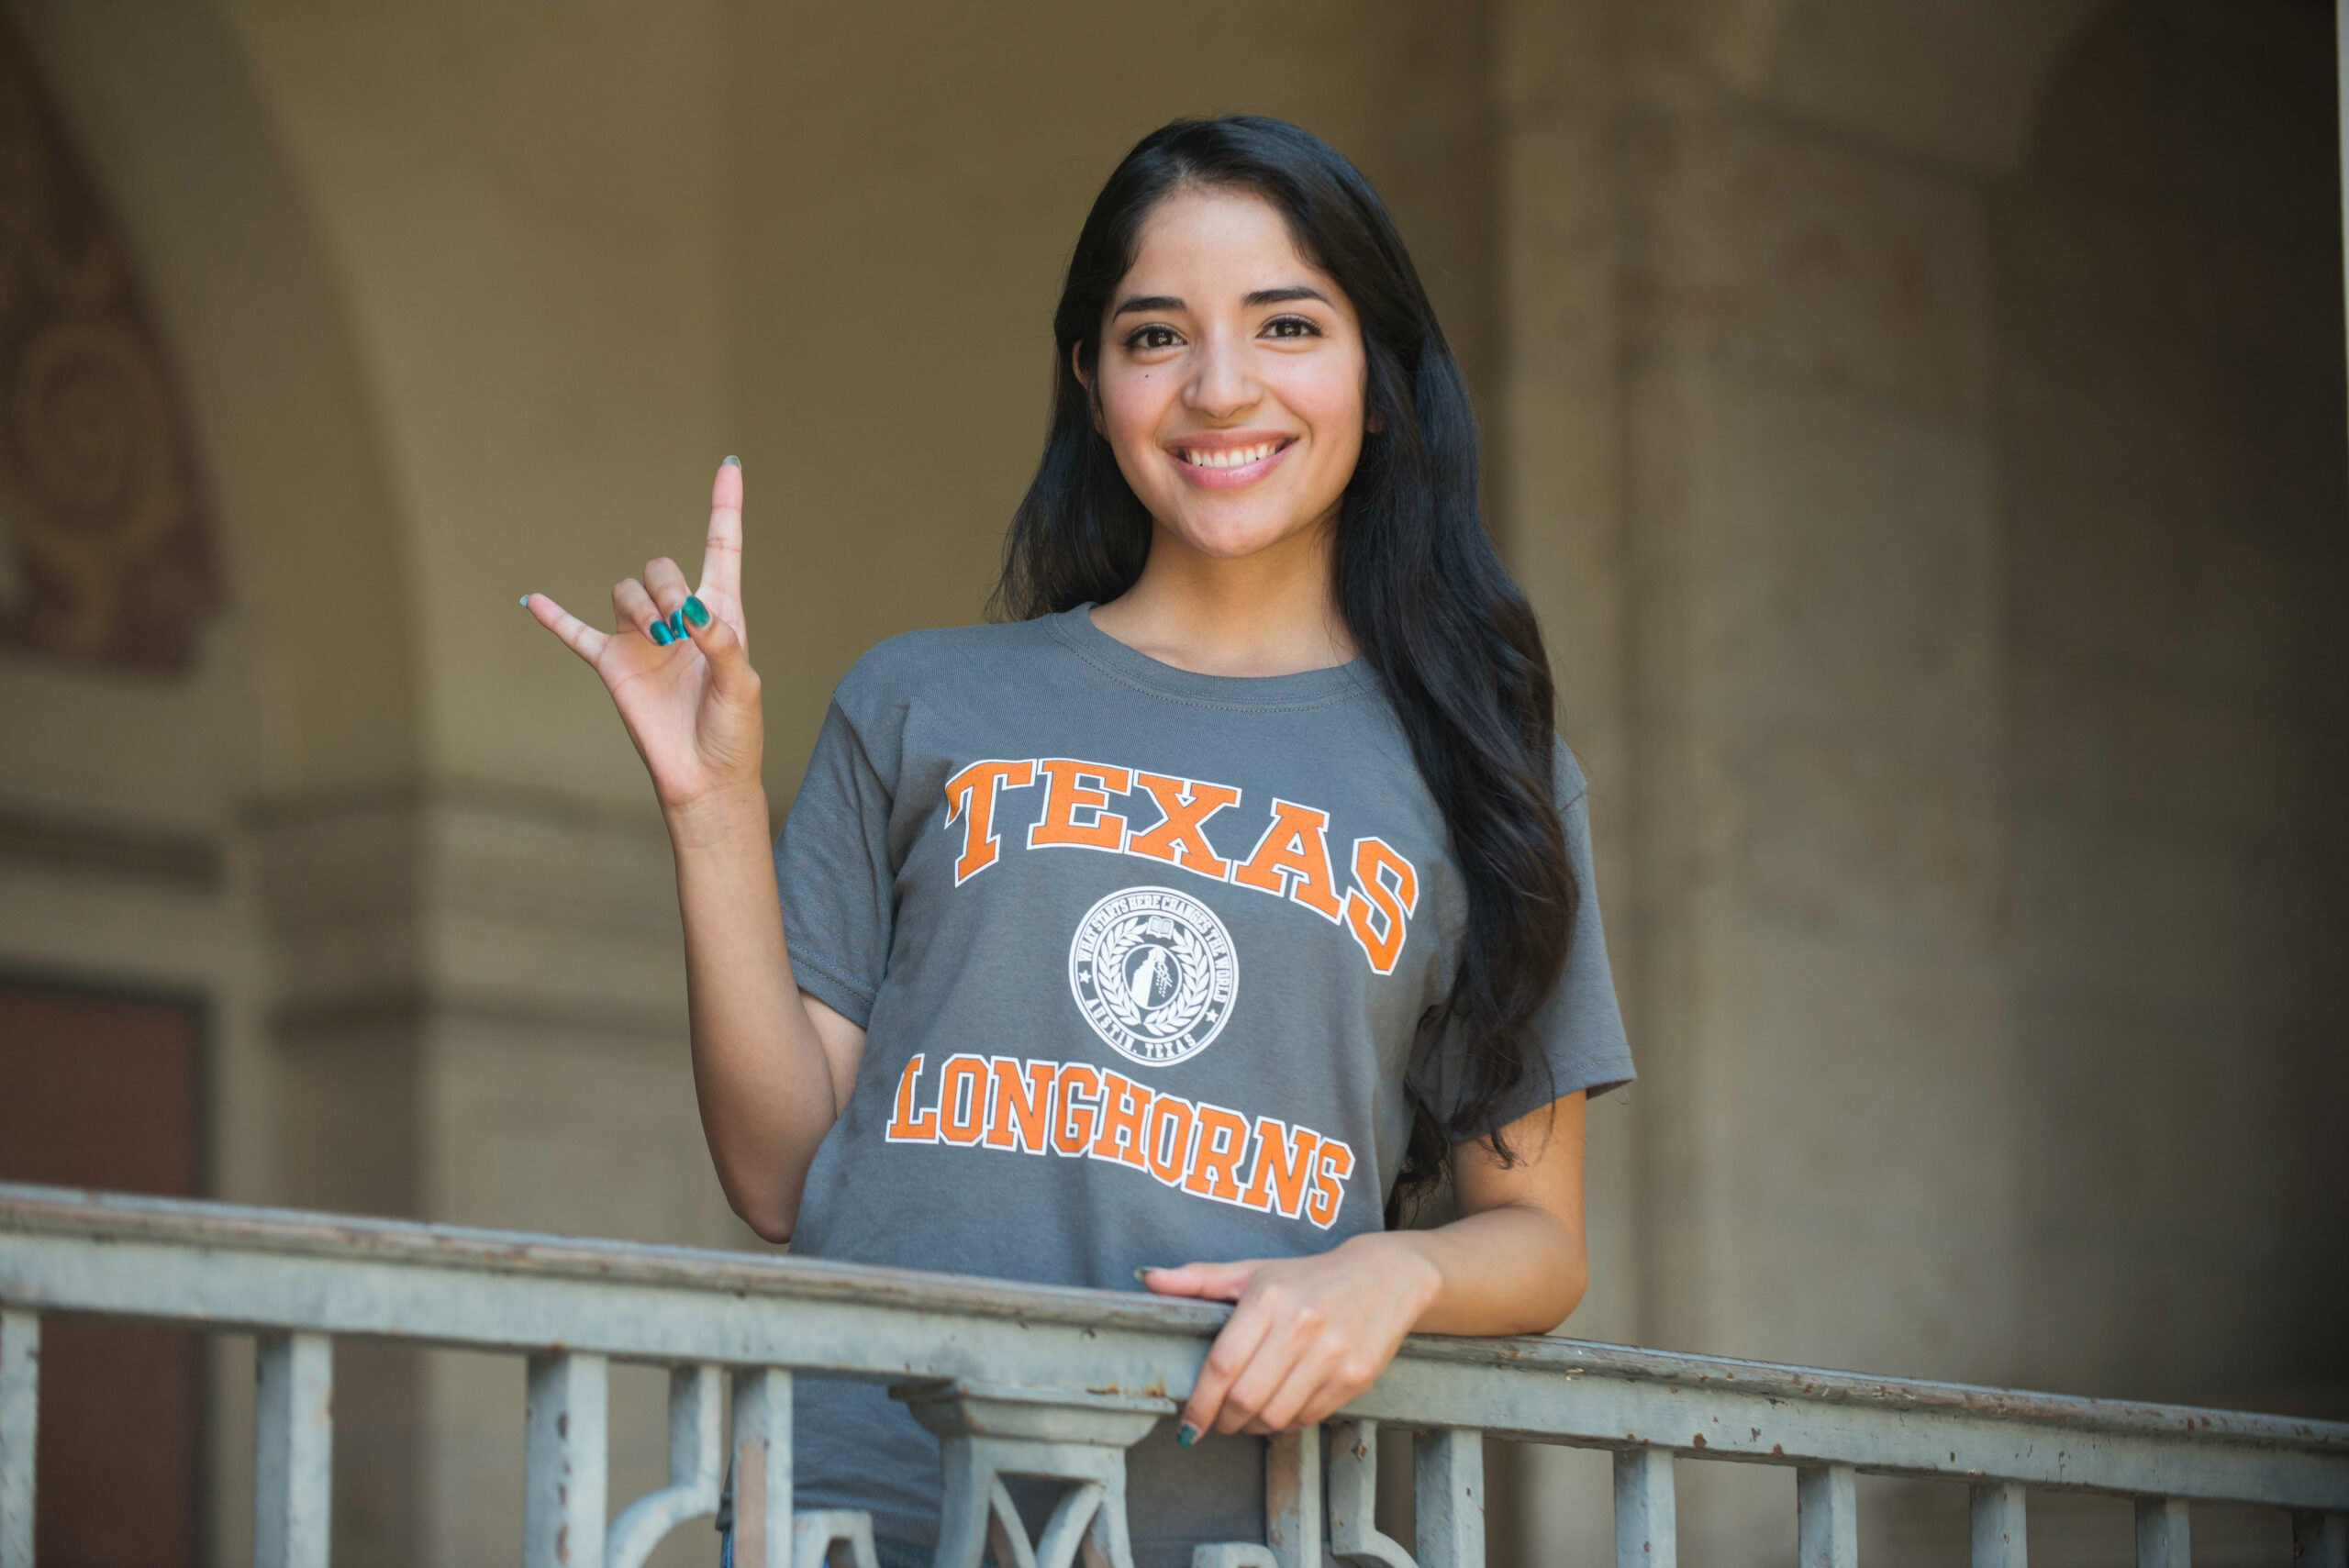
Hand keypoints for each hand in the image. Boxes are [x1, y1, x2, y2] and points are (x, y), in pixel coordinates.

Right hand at [524, 460, 761, 817]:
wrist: (703, 778)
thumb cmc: (734, 731)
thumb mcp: (744, 684)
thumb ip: (724, 642)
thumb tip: (694, 612)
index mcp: (721, 613)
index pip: (722, 547)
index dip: (725, 506)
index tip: (730, 465)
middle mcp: (679, 618)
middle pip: (660, 567)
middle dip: (668, 587)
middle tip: (683, 627)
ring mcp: (642, 640)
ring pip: (625, 591)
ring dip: (639, 608)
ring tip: (660, 641)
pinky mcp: (613, 665)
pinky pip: (576, 633)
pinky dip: (554, 617)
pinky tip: (531, 600)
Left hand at [1142, 1233, 1441, 1439]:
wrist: (1385, 1277)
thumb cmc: (1310, 1277)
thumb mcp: (1255, 1270)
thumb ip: (1200, 1279)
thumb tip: (1149, 1279)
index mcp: (1269, 1298)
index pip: (1222, 1364)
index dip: (1200, 1402)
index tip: (1188, 1423)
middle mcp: (1301, 1327)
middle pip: (1245, 1398)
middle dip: (1223, 1421)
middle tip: (1217, 1421)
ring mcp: (1331, 1354)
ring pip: (1276, 1416)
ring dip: (1253, 1426)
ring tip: (1248, 1415)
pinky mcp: (1355, 1377)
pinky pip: (1308, 1417)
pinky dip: (1287, 1422)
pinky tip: (1281, 1406)